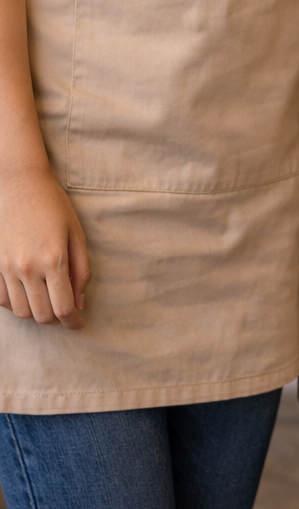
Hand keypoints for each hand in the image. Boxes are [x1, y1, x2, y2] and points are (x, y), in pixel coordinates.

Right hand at [0, 166, 89, 328]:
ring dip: (36, 313)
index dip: (73, 323)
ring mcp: (7, 268)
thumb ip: (81, 269)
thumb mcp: (75, 232)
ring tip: (47, 301)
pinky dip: (15, 303)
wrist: (18, 182)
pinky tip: (27, 293)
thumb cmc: (52, 203)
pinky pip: (2, 299)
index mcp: (54, 259)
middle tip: (66, 312)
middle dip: (57, 319)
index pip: (63, 308)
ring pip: (21, 312)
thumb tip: (80, 302)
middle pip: (42, 315)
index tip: (79, 325)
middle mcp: (28, 268)